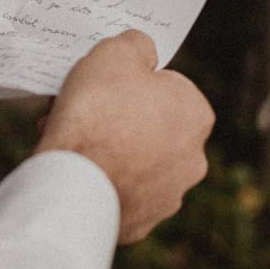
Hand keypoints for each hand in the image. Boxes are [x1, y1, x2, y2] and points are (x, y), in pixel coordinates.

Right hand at [37, 30, 213, 243]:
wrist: (73, 179)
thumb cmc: (97, 113)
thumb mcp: (116, 53)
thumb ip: (137, 45)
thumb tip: (143, 48)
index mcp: (196, 115)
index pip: (166, 88)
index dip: (130, 84)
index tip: (104, 87)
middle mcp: (193, 159)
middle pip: (149, 128)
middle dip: (119, 120)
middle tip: (84, 114)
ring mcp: (168, 196)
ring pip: (134, 164)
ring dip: (109, 153)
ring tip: (74, 145)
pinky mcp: (141, 224)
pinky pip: (119, 194)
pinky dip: (101, 184)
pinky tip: (78, 174)